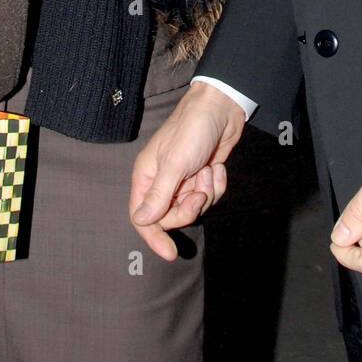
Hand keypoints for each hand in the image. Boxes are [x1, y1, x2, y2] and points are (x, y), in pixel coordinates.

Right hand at [129, 81, 246, 259]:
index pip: (142, 217)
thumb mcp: (174, 164)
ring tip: (208, 170)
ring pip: (193, 208)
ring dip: (206, 193)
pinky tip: (216, 167)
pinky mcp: (202, 177)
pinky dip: (216, 185)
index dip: (154, 236)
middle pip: (171, 217)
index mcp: (147, 176)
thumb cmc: (192, 130)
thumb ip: (158, 195)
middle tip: (199, 191)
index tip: (170, 253)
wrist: (221, 108)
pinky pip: (210, 196)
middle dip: (188, 208)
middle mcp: (162, 181)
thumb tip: (140, 221)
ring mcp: (183, 180)